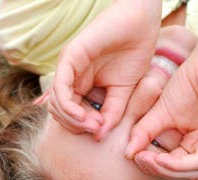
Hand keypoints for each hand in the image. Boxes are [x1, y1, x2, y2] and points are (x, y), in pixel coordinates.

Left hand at [49, 0, 159, 138]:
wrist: (141, 24)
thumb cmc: (134, 54)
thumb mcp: (123, 93)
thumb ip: (111, 114)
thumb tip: (98, 137)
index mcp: (80, 85)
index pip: (69, 115)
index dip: (81, 128)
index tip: (100, 131)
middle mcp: (70, 77)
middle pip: (58, 112)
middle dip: (75, 127)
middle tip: (96, 129)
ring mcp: (67, 67)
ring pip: (56, 103)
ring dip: (73, 121)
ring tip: (93, 124)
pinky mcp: (69, 57)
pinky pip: (59, 88)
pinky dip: (68, 107)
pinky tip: (83, 116)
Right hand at [126, 39, 197, 179]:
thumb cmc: (188, 82)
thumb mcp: (159, 113)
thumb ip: (145, 135)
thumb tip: (128, 154)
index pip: (177, 168)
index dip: (155, 168)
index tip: (135, 158)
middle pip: (184, 174)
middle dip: (158, 171)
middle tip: (138, 160)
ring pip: (192, 172)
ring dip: (165, 170)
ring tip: (144, 159)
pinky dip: (178, 164)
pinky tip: (160, 158)